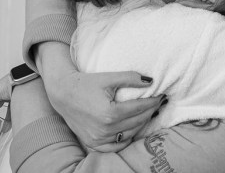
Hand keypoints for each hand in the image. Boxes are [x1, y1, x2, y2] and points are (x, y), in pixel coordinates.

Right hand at [47, 70, 164, 151]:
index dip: (153, 101)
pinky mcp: (93, 143)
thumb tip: (150, 81)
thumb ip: (130, 78)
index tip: (161, 95)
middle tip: (159, 103)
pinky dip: (126, 139)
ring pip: (129, 134)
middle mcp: (105, 129)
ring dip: (141, 124)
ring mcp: (99, 138)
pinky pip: (116, 146)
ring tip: (148, 113)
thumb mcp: (109, 77)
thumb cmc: (86, 83)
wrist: (63, 93)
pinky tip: (133, 129)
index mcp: (110, 113)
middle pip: (137, 121)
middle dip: (151, 111)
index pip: (140, 108)